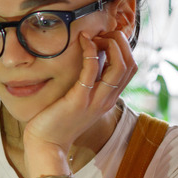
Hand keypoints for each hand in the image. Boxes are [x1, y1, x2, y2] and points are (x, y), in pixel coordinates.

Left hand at [22, 30, 137, 155]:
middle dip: (120, 42)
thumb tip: (91, 58)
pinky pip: (92, 70)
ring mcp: (95, 100)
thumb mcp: (80, 100)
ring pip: (119, 67)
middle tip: (101, 33)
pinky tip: (83, 41)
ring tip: (94, 35)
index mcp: (109, 99)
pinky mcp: (79, 100)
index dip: (123, 48)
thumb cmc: (58, 120)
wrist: (47, 144)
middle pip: (130, 65)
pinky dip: (91, 52)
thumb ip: (89, 83)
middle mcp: (107, 100)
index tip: (105, 38)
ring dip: (110, 44)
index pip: (130, 68)